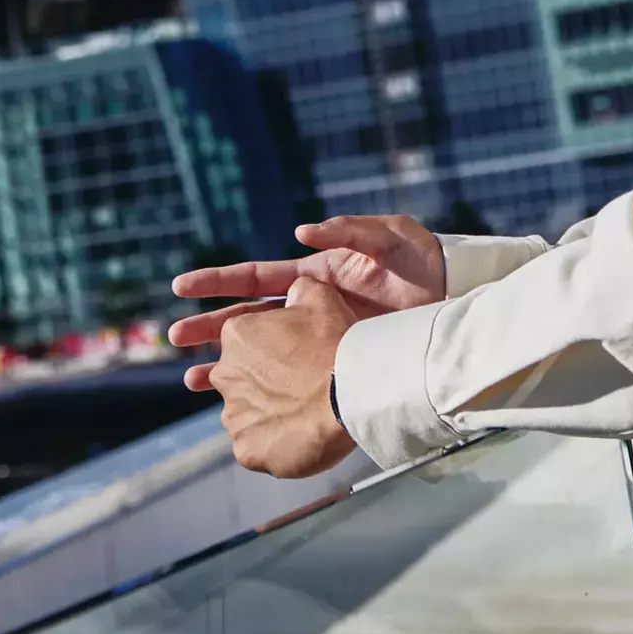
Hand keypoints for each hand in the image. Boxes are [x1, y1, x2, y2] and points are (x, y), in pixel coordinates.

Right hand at [167, 214, 445, 386]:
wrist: (458, 300)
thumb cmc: (428, 264)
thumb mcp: (392, 236)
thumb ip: (350, 230)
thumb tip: (302, 231)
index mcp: (315, 276)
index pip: (256, 277)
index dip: (218, 282)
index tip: (181, 286)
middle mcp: (310, 307)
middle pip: (249, 318)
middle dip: (209, 327)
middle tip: (174, 338)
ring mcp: (322, 336)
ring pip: (263, 352)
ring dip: (227, 364)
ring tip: (193, 382)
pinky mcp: (340, 359)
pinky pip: (293, 376)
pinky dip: (266, 388)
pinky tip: (246, 404)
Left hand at [207, 276, 357, 477]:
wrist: (349, 396)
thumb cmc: (335, 345)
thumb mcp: (322, 298)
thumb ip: (301, 290)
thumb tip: (295, 290)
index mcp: (237, 334)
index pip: (245, 340)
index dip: (271, 347)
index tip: (292, 355)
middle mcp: (225, 374)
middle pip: (241, 378)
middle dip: (263, 382)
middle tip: (297, 387)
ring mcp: (233, 415)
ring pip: (247, 414)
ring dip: (267, 413)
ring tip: (301, 415)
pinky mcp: (246, 450)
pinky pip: (256, 447)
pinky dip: (272, 443)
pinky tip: (298, 437)